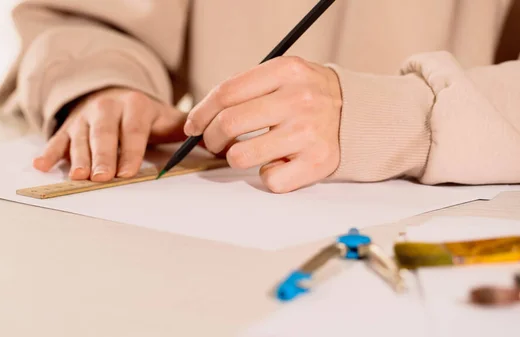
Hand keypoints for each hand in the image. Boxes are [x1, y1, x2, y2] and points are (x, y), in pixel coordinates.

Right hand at [33, 88, 187, 180]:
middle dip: (103, 156)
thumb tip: (222, 145)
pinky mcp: (68, 126)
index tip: (127, 171)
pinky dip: (50, 152)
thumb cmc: (144, 115)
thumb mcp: (166, 117)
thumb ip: (189, 131)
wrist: (113, 93)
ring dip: (78, 157)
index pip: (132, 129)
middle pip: (104, 134)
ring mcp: (85, 117)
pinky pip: (57, 138)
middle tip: (102, 177)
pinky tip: (41, 165)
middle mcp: (107, 107)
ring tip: (77, 177)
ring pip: (80, 138)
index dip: (129, 151)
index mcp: (135, 105)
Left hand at [183, 56, 342, 192]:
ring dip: (237, 158)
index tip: (193, 125)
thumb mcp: (286, 77)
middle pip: (229, 123)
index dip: (201, 112)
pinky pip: (270, 180)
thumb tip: (201, 119)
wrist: (360, 116)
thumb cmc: (311, 98)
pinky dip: (268, 176)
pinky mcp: (318, 162)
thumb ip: (248, 90)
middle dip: (212, 138)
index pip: (226, 92)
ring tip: (250, 152)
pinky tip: (281, 163)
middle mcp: (299, 99)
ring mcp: (309, 132)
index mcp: (287, 71)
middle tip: (215, 143)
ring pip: (241, 156)